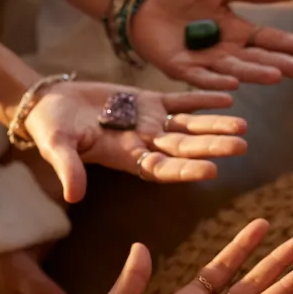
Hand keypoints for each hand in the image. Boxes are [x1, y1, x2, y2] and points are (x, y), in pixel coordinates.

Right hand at [25, 82, 247, 202]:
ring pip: (189, 125)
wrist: (50, 102)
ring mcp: (151, 122)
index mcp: (128, 158)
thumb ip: (69, 168)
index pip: (163, 168)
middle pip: (185, 147)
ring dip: (215, 124)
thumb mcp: (56, 147)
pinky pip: (181, 99)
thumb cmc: (51, 129)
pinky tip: (227, 97)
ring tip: (242, 126)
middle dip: (212, 146)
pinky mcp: (149, 101)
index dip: (186, 170)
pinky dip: (202, 98)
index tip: (212, 171)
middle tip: (241, 146)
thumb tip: (73, 196)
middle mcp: (146, 143)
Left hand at [131, 0, 292, 89]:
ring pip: (236, 70)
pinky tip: (232, 84)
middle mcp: (229, 52)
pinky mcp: (182, 70)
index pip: (272, 40)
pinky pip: (201, 78)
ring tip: (276, 76)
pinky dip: (216, 82)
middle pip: (259, 60)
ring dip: (255, 75)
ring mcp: (207, 63)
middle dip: (282, 65)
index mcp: (240, 33)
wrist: (143, 5)